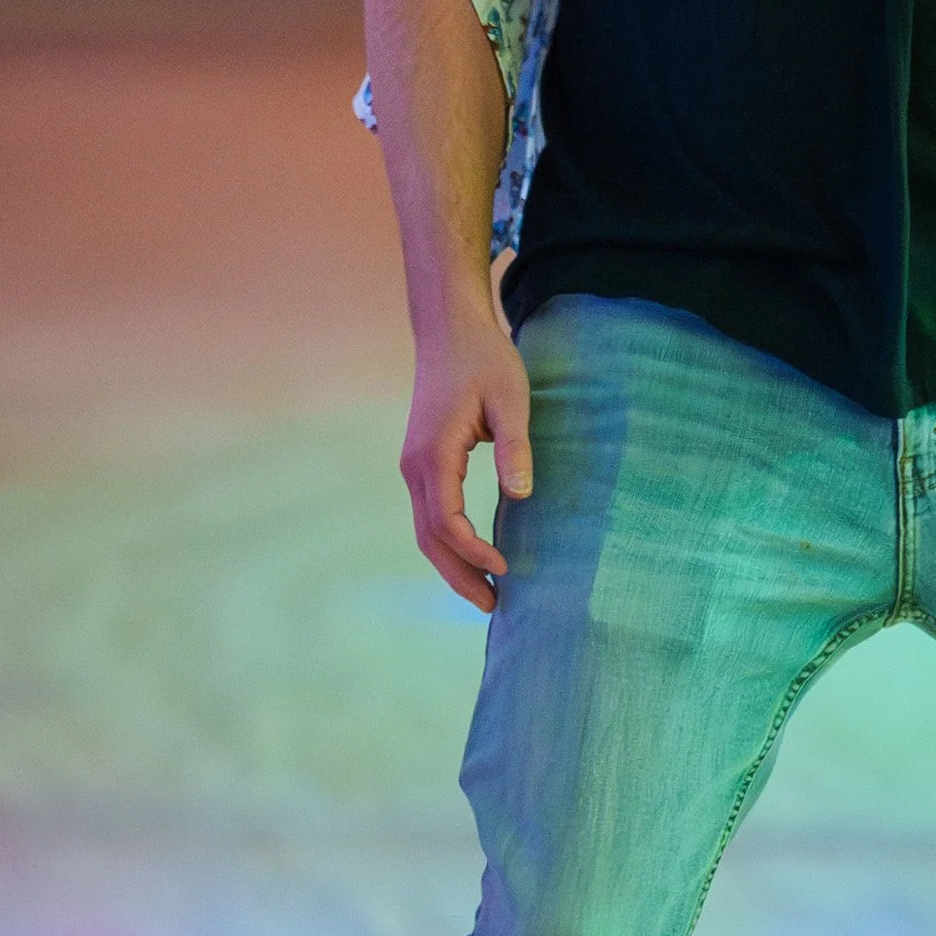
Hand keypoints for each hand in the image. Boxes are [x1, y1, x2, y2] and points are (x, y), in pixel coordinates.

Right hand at [400, 305, 532, 608]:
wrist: (449, 328)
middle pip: (429, 537)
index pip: (447, 521)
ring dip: (452, 564)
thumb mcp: (511, 398)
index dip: (474, 552)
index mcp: (434, 454)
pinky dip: (447, 543)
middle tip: (493, 607)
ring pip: (425, 530)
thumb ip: (515, 448)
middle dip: (459, 575)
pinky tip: (472, 558)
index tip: (506, 569)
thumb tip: (521, 496)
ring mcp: (414, 465)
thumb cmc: (484, 359)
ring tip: (484, 594)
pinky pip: (429, 514)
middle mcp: (414, 466)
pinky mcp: (422, 461)